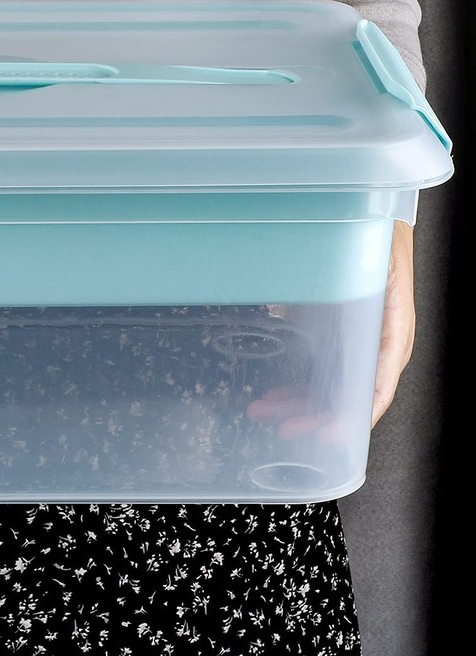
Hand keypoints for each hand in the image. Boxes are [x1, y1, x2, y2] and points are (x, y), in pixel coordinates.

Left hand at [244, 220, 415, 438]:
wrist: (378, 219)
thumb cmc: (376, 240)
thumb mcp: (364, 264)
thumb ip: (345, 291)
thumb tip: (293, 310)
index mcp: (393, 333)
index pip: (376, 390)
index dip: (352, 417)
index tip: (327, 435)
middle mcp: (378, 345)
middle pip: (349, 396)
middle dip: (314, 417)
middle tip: (281, 430)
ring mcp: (357, 342)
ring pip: (331, 387)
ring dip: (299, 404)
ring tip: (263, 412)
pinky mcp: (339, 334)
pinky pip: (321, 369)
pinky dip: (299, 385)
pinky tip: (274, 395)